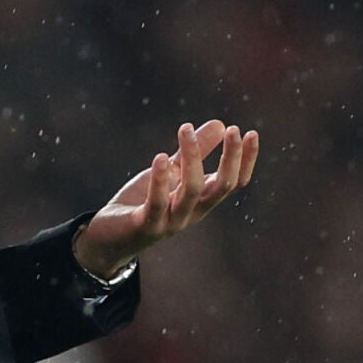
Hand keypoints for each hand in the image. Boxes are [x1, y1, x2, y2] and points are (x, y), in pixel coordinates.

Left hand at [73, 120, 259, 278]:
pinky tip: (161, 158)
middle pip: (221, 187)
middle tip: (233, 130)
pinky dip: (160, 181)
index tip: (252, 133)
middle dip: (230, 159)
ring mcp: (170, 221)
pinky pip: (157, 203)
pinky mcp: (146, 225)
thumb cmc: (142, 202)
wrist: (110, 237)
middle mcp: (192, 212)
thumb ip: (193, 153)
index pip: (233, 183)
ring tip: (186, 129)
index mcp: (201, 201)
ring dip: (192, 159)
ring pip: (191, 192)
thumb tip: (220, 124)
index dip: (246, 161)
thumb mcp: (171, 173)